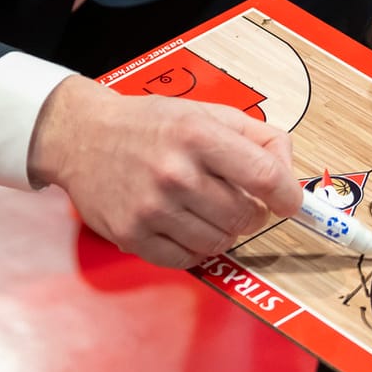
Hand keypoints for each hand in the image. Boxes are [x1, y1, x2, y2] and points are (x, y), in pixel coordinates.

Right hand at [26, 78, 304, 268]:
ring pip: (219, 243)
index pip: (264, 175)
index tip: (290, 202)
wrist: (81, 137)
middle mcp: (174, 171)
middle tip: (237, 200)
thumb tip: (287, 172)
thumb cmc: (148, 125)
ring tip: (207, 210)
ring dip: (223, 231)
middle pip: (244, 216)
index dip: (287, 194)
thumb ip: (255, 135)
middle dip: (251, 212)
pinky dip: (195, 248)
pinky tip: (185, 226)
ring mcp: (151, 207)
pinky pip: (186, 260)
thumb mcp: (204, 111)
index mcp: (197, 134)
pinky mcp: (131, 235)